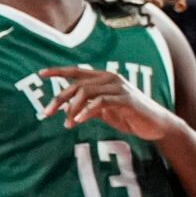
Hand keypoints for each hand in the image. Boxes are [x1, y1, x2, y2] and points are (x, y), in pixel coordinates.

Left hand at [37, 66, 183, 141]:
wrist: (155, 125)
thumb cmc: (129, 116)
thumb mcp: (104, 111)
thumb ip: (87, 106)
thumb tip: (64, 110)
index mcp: (104, 78)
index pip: (77, 71)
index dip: (58, 71)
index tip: (41, 74)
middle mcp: (111, 78)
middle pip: (77, 84)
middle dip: (59, 99)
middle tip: (46, 114)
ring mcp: (119, 88)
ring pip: (86, 92)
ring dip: (72, 109)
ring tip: (67, 124)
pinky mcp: (126, 100)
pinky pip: (101, 102)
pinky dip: (87, 111)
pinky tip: (80, 121)